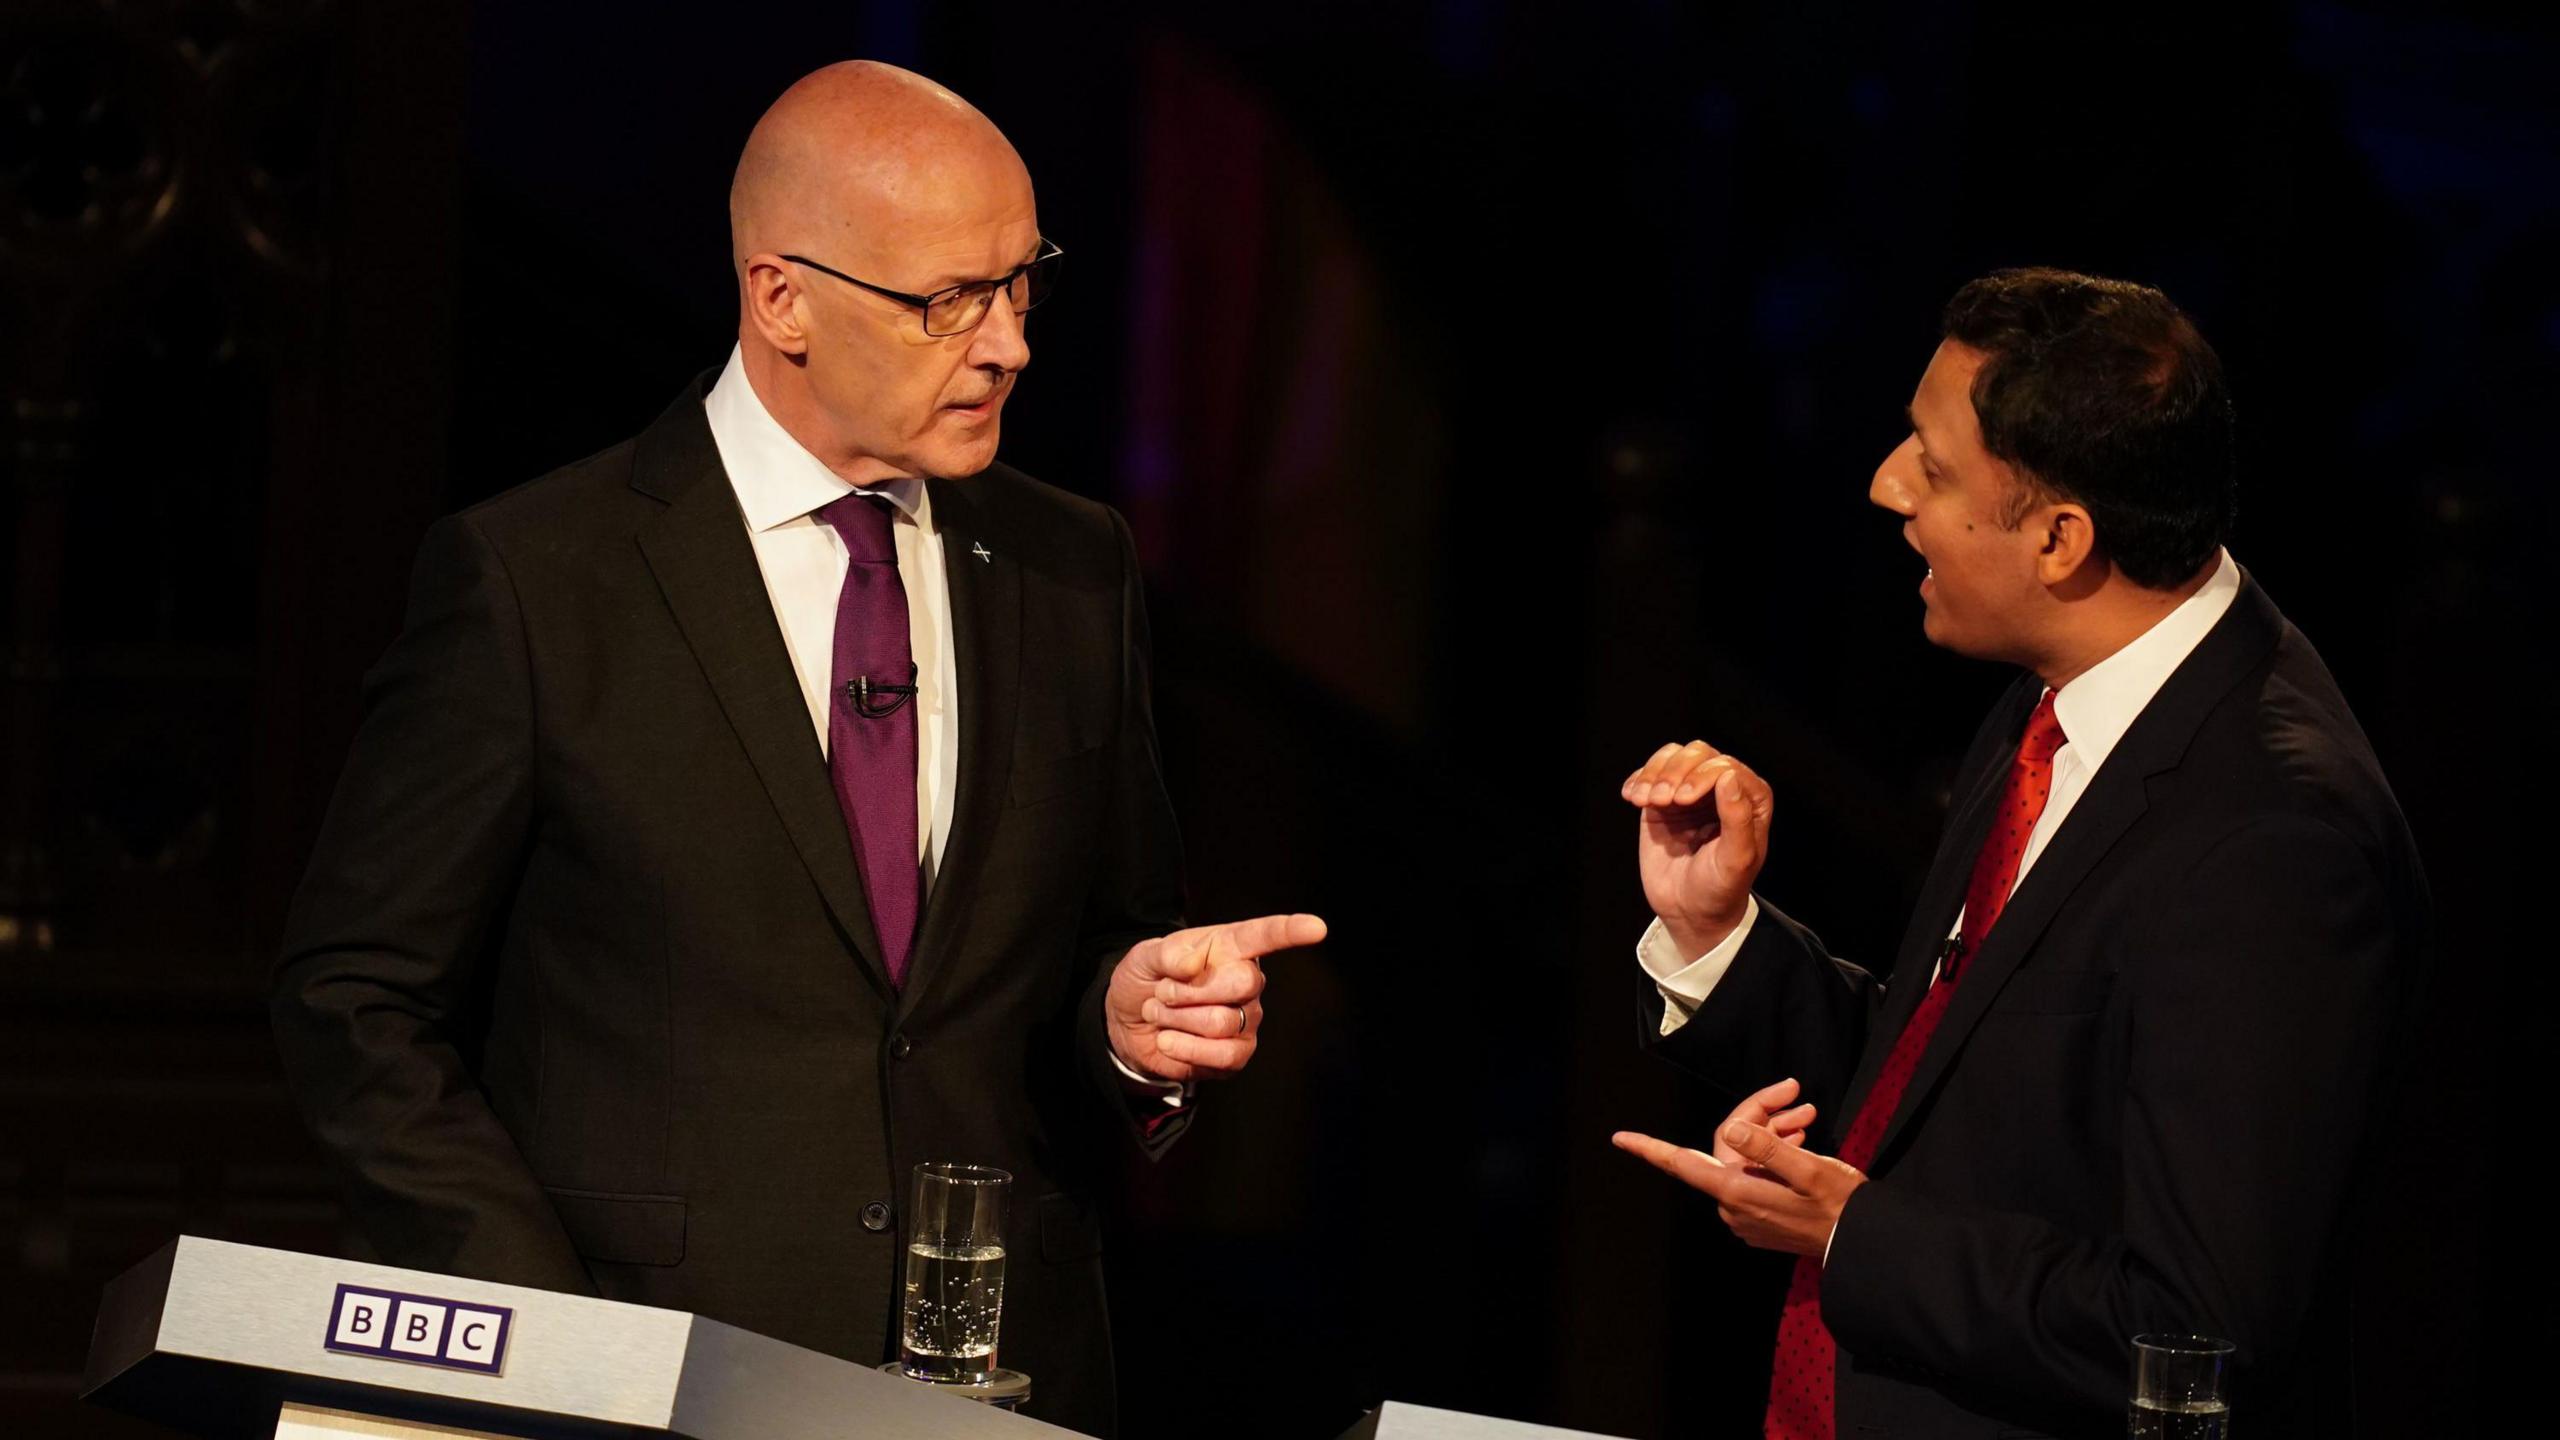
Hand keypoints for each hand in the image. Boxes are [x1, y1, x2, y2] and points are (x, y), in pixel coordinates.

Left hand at [1106, 913, 1327, 1083]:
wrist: (1130, 1023)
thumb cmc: (1146, 979)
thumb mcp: (1144, 956)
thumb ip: (1166, 954)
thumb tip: (1193, 964)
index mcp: (1230, 947)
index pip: (1265, 936)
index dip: (1291, 931)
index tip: (1316, 928)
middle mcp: (1248, 982)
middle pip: (1242, 983)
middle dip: (1188, 990)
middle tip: (1164, 992)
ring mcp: (1247, 1019)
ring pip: (1221, 1022)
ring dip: (1177, 1020)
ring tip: (1162, 1015)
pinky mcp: (1237, 1054)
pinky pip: (1221, 1055)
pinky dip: (1185, 1048)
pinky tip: (1169, 1040)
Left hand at [1613, 1103, 1864, 1259]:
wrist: (1861, 1247)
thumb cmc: (1840, 1207)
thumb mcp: (1810, 1171)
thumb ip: (1769, 1149)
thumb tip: (1733, 1131)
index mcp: (1738, 1193)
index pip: (1683, 1163)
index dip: (1650, 1148)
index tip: (1620, 1138)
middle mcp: (1735, 1207)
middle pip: (1728, 1147)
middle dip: (1759, 1115)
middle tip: (1795, 1095)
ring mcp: (1747, 1216)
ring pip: (1745, 1158)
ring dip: (1772, 1132)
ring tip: (1807, 1117)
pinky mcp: (1762, 1220)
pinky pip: (1756, 1176)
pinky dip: (1774, 1154)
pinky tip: (1799, 1140)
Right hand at [1622, 740, 1773, 956]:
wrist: (1689, 911)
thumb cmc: (1720, 888)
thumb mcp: (1736, 859)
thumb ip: (1737, 819)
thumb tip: (1728, 777)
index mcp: (1749, 799)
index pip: (1726, 767)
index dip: (1702, 775)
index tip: (1682, 799)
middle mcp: (1721, 790)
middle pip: (1698, 754)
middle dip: (1676, 771)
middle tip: (1662, 800)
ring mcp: (1690, 794)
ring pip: (1672, 757)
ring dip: (1655, 773)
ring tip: (1645, 800)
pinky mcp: (1662, 803)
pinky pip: (1649, 774)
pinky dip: (1637, 780)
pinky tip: (1633, 797)